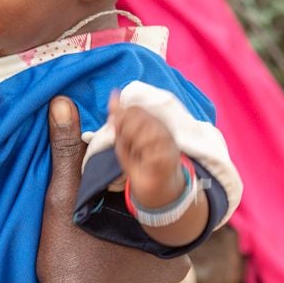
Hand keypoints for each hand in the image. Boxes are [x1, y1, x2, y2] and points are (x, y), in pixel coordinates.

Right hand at [33, 97, 186, 282]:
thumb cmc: (69, 273)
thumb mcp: (63, 207)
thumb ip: (67, 154)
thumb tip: (62, 104)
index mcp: (170, 224)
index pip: (163, 170)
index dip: (141, 150)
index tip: (119, 135)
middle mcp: (184, 245)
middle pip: (162, 193)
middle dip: (137, 174)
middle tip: (113, 156)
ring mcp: (177, 266)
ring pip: (158, 216)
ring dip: (136, 201)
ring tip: (110, 184)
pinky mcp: (164, 280)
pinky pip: (154, 238)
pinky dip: (136, 224)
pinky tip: (114, 216)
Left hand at [108, 93, 184, 207]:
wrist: (152, 188)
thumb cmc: (138, 161)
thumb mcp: (123, 138)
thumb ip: (119, 118)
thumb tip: (113, 94)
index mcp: (151, 121)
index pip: (133, 110)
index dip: (121, 122)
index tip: (121, 137)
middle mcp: (162, 127)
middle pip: (139, 118)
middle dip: (126, 134)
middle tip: (129, 148)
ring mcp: (168, 141)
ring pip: (145, 131)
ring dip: (134, 145)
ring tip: (137, 155)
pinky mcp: (170, 155)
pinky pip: (151, 147)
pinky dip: (142, 155)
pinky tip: (143, 161)